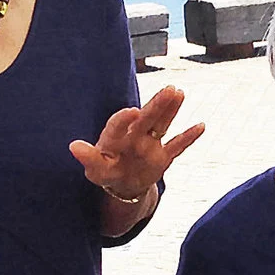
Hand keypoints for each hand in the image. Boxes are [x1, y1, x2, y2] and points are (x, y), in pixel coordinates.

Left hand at [70, 85, 205, 203]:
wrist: (123, 185)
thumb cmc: (106, 173)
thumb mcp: (95, 169)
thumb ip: (88, 158)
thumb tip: (73, 146)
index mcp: (114, 138)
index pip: (118, 125)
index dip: (124, 119)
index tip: (132, 111)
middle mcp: (134, 136)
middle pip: (146, 118)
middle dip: (156, 105)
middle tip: (168, 89)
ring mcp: (150, 144)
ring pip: (162, 125)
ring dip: (170, 110)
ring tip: (179, 93)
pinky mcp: (163, 156)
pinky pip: (177, 146)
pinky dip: (188, 137)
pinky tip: (201, 125)